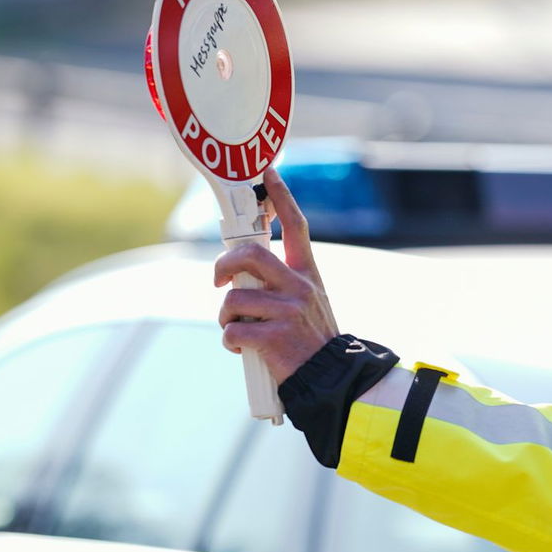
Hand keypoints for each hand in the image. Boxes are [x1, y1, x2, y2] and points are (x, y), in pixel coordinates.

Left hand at [215, 167, 339, 382]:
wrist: (333, 379)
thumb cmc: (310, 340)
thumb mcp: (306, 304)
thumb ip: (279, 284)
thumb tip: (236, 277)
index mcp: (308, 275)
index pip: (295, 226)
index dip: (281, 197)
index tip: (267, 172)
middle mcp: (300, 288)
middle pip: (251, 255)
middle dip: (224, 265)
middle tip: (218, 281)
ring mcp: (288, 312)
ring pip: (233, 300)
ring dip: (226, 318)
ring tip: (238, 330)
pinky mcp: (274, 338)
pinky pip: (233, 331)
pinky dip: (230, 343)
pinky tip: (243, 350)